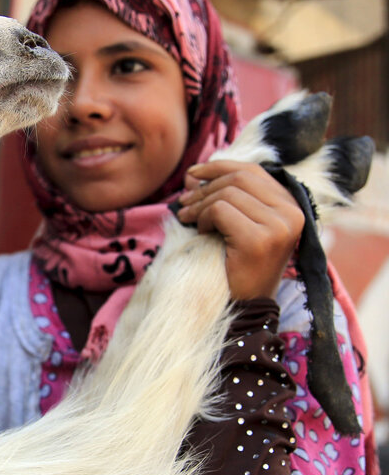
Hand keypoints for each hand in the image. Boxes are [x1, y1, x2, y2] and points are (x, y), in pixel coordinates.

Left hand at [176, 160, 304, 300]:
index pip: (253, 171)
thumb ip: (220, 196)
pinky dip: (204, 218)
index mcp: (291, 206)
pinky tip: (201, 232)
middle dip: (205, 187)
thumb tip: (192, 175)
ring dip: (200, 205)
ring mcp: (279, 227)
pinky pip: (220, 210)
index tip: (193, 173)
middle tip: (183, 203)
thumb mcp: (234, 225)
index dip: (219, 167)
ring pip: (228, 193)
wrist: (247, 307)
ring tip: (188, 219)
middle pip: (239, 178)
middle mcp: (292, 213)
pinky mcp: (260, 240)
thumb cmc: (238, 265)